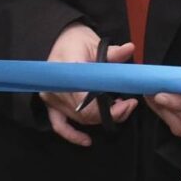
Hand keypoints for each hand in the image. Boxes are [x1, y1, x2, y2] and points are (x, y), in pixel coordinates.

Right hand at [41, 24, 136, 146]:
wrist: (61, 39)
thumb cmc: (77, 40)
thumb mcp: (95, 43)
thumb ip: (112, 52)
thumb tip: (129, 49)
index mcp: (66, 73)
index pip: (87, 101)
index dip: (109, 108)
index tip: (128, 103)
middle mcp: (56, 89)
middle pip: (86, 114)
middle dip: (111, 113)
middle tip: (129, 104)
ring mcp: (51, 99)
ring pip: (79, 120)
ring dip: (101, 119)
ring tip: (120, 109)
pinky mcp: (51, 104)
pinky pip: (59, 125)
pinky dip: (72, 135)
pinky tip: (87, 141)